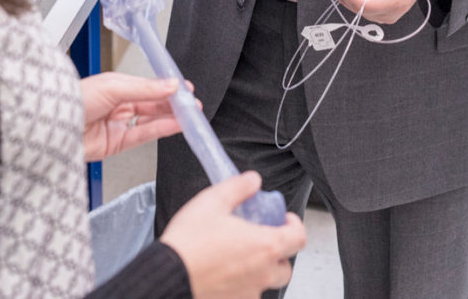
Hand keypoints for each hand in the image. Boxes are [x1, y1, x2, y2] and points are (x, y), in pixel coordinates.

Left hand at [80, 72, 183, 161]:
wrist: (53, 126)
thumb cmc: (74, 99)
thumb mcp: (113, 87)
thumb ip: (144, 88)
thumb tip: (169, 84)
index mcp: (116, 86)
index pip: (148, 86)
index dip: (167, 87)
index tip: (185, 88)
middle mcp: (118, 105)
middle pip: (152, 104)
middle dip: (173, 104)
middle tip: (192, 104)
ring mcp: (117, 125)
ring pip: (150, 120)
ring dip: (170, 117)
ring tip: (189, 115)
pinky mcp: (116, 144)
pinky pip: (142, 135)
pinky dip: (160, 130)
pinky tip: (174, 125)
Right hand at [161, 172, 306, 298]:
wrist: (168, 275)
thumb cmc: (190, 243)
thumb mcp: (213, 200)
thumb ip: (238, 187)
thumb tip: (252, 181)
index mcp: (264, 246)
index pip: (299, 237)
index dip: (294, 224)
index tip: (282, 218)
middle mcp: (262, 274)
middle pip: (286, 265)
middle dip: (278, 251)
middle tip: (260, 236)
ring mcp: (248, 294)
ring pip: (265, 282)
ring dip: (259, 268)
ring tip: (237, 254)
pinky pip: (246, 294)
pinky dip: (241, 283)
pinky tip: (223, 270)